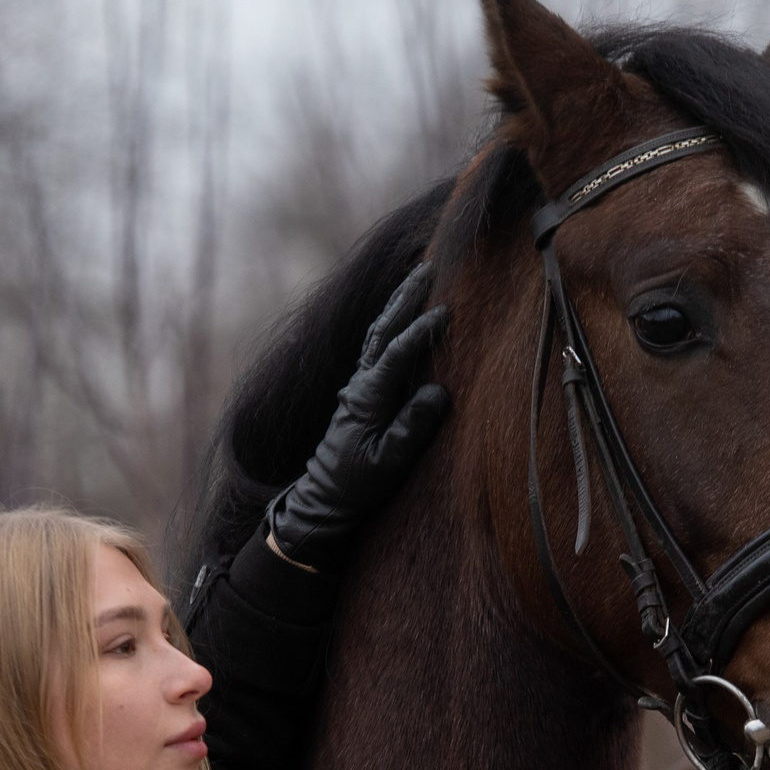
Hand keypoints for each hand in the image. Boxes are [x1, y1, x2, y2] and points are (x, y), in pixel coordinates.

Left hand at [263, 263, 450, 573]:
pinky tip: (402, 316)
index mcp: (366, 396)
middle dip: (406, 297)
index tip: (447, 313)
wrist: (322, 502)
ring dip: (398, 304)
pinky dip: (391, 325)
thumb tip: (438, 392)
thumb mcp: (387, 463)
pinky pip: (377, 349)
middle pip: (383, 329)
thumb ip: (411, 427)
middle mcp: (360, 384)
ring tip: (419, 278)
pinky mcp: (361, 394)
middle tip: (431, 266)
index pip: (397, 353)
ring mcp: (358, 387)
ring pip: (378, 334)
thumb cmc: (355, 487)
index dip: (421, 331)